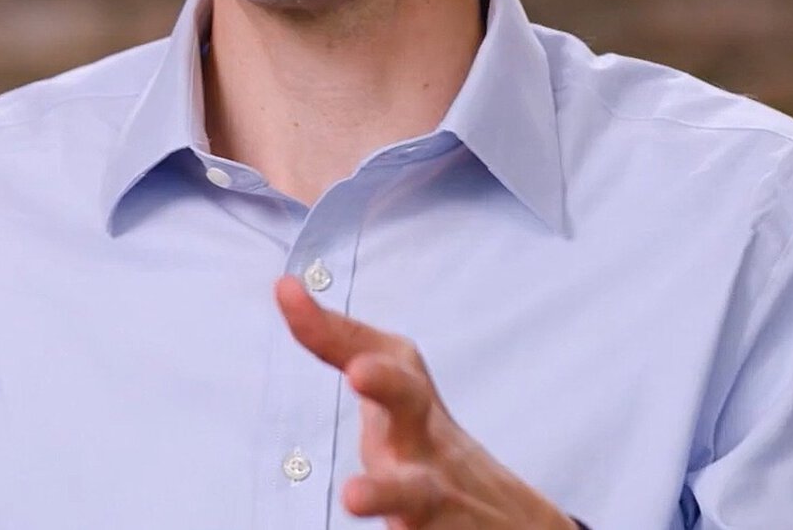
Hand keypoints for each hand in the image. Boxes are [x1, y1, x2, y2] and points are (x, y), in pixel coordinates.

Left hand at [276, 277, 574, 529]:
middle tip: (359, 371)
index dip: (324, 325)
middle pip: (411, 402)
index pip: (365, 348)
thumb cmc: (425, 439)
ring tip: (352, 496)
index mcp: (407, 395)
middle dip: (387, 383)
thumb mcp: (392, 387)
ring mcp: (436, 491)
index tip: (286, 291)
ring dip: (384, 492)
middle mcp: (423, 437)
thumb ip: (339, 343)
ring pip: (414, 492)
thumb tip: (285, 286)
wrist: (507, 518)